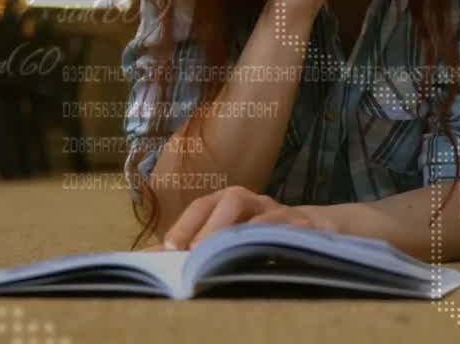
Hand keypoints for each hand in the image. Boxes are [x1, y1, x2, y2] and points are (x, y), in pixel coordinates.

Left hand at [163, 185, 338, 249]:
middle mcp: (256, 202)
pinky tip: (265, 260)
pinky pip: (294, 233)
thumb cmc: (258, 234)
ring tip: (225, 258)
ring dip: (245, 236)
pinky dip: (278, 244)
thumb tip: (145, 257)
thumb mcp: (226, 235)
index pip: (204, 204)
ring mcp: (283, 214)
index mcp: (231, 201)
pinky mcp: (307, 229)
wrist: (314, 228)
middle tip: (193, 255)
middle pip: (233, 200)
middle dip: (212, 228)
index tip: (168, 248)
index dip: (186, 223)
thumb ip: (191, 244)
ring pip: (265, 216)